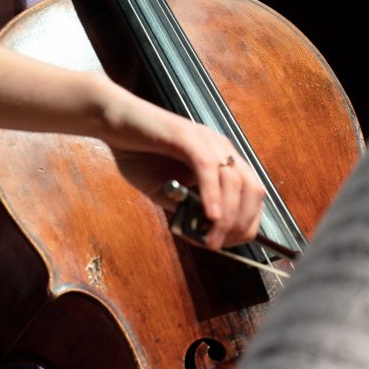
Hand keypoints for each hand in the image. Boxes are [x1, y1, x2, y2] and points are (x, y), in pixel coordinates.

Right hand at [99, 80, 264, 249]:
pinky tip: (208, 215)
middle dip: (240, 223)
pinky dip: (212, 194)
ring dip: (226, 216)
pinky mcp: (186, 136)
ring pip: (234, 181)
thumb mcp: (167, 192)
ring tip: (211, 238)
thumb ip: (187, 208)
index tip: (229, 244)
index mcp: (221, 160)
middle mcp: (221, 148)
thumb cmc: (139, 155)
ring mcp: (206, 140)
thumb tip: (206, 233)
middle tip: (219, 244)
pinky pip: (207, 167)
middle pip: (251, 190)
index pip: (252, 194)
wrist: (116, 123)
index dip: (246, 223)